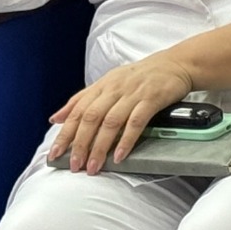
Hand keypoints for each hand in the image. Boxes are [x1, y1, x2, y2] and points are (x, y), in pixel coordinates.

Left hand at [48, 55, 194, 172]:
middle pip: (91, 117)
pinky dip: (126, 140)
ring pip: (111, 122)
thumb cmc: (141, 76)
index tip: (55, 153)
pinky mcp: (152, 99)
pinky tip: (119, 156)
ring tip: (94, 166)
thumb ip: (83, 100)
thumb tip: (56, 118)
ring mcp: (133, 94)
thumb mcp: (109, 82)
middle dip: (80, 144)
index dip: (65, 133)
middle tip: (75, 165)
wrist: (176, 64)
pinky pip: (136, 122)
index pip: (78, 110)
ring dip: (100, 146)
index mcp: (102, 86)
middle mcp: (114, 89)